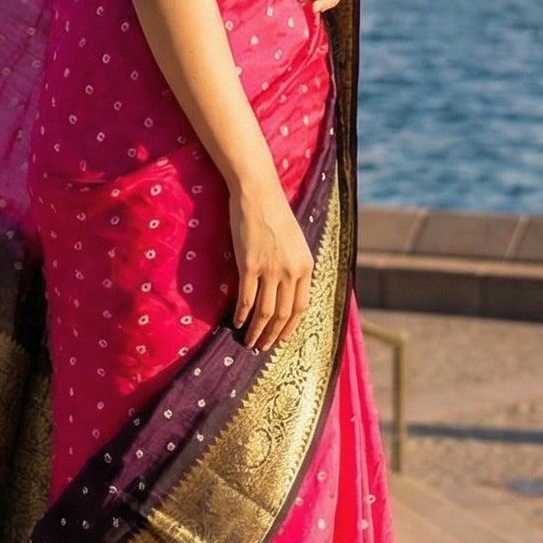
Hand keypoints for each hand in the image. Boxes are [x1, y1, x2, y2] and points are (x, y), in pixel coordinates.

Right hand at [228, 172, 313, 351]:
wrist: (258, 194)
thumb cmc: (276, 215)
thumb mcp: (296, 242)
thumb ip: (296, 266)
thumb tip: (289, 291)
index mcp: (306, 266)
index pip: (301, 307)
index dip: (291, 327)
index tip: (282, 339)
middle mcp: (291, 271)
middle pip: (283, 314)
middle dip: (273, 335)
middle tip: (263, 348)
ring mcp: (270, 269)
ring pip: (265, 312)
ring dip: (257, 331)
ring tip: (249, 342)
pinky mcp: (249, 265)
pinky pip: (246, 298)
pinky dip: (242, 315)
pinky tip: (236, 323)